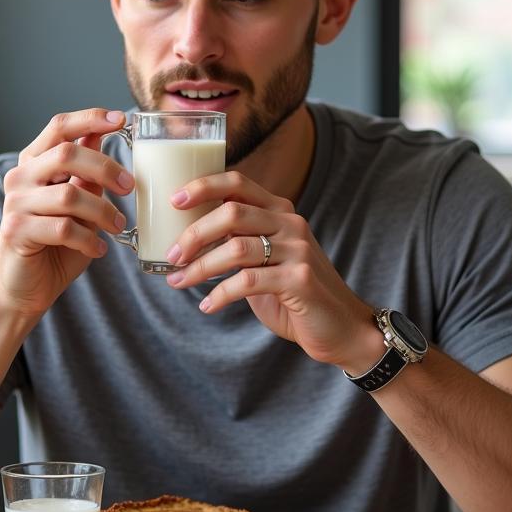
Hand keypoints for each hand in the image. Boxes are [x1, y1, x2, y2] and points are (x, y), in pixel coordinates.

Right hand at [0, 108, 133, 318]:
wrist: (26, 289)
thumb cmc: (56, 246)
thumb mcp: (79, 204)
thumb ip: (86, 174)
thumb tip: (102, 134)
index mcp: (34, 163)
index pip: (59, 127)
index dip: (90, 118)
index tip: (122, 120)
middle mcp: (19, 177)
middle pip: (67, 154)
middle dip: (106, 168)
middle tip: (130, 187)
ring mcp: (15, 204)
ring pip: (69, 195)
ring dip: (103, 212)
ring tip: (118, 226)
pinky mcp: (16, 231)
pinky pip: (63, 228)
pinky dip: (89, 240)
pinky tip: (98, 250)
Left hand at [164, 171, 380, 369]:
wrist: (340, 328)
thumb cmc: (294, 295)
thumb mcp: (266, 260)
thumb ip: (239, 242)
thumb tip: (187, 240)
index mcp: (280, 212)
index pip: (238, 183)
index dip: (204, 186)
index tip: (174, 201)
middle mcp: (291, 224)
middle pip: (231, 212)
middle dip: (193, 234)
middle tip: (171, 256)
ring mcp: (298, 251)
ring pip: (236, 248)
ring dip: (200, 267)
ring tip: (179, 282)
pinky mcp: (300, 280)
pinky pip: (249, 281)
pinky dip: (221, 294)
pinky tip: (208, 306)